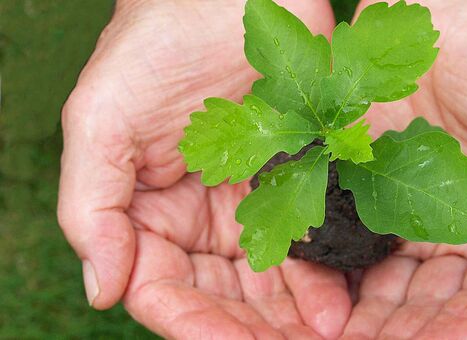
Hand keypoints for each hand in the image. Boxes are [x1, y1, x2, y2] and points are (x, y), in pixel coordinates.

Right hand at [57, 1, 351, 337]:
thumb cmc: (154, 46)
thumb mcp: (99, 120)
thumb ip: (90, 204)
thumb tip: (100, 288)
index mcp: (151, 209)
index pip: (158, 283)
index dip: (181, 317)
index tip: (207, 337)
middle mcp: (204, 215)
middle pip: (220, 294)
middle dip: (247, 329)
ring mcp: (255, 199)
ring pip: (270, 278)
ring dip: (291, 312)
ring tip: (323, 331)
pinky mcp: (301, 178)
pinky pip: (312, 236)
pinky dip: (323, 271)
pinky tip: (338, 299)